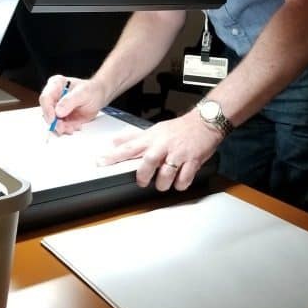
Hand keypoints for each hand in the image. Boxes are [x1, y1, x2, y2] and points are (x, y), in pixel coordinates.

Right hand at [39, 74, 107, 134]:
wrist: (99, 96)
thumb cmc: (92, 90)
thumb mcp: (84, 93)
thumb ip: (70, 101)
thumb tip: (58, 111)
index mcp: (56, 84)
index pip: (45, 98)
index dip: (47, 110)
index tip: (53, 119)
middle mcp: (53, 96)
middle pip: (46, 112)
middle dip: (55, 122)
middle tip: (64, 127)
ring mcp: (56, 108)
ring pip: (52, 121)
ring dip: (61, 127)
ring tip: (72, 127)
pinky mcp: (61, 117)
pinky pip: (60, 126)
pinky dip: (67, 129)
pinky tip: (75, 126)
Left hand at [97, 111, 221, 191]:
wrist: (205, 122)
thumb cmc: (180, 128)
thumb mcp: (155, 129)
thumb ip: (134, 138)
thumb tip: (116, 141)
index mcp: (152, 138)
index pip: (128, 147)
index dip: (113, 156)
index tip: (101, 162)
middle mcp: (164, 145)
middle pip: (148, 162)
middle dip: (144, 175)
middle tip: (143, 180)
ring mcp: (178, 154)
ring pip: (166, 175)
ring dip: (163, 183)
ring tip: (164, 182)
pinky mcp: (193, 161)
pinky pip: (184, 179)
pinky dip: (180, 184)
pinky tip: (179, 181)